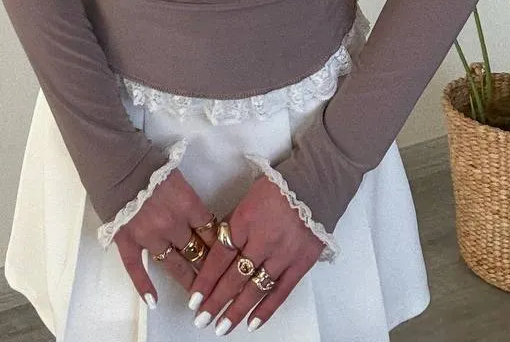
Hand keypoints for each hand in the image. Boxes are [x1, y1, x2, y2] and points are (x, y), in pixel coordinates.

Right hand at [112, 167, 218, 305]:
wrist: (117, 158)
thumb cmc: (149, 161)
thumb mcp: (179, 177)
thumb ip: (190, 200)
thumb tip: (199, 218)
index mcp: (188, 205)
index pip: (211, 232)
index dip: (220, 247)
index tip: (227, 258)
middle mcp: (172, 225)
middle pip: (196, 251)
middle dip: (208, 266)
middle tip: (217, 282)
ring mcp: (149, 236)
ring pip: (173, 264)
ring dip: (187, 279)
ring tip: (197, 296)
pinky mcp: (127, 241)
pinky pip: (137, 269)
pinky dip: (144, 286)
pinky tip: (153, 301)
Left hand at [187, 174, 325, 332]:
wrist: (315, 182)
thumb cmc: (278, 187)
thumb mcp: (247, 198)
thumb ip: (233, 225)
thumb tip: (218, 250)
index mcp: (245, 220)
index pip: (220, 257)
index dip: (206, 280)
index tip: (194, 299)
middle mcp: (262, 240)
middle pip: (234, 277)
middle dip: (216, 301)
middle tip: (202, 319)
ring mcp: (282, 254)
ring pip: (255, 288)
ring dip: (237, 311)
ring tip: (222, 327)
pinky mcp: (301, 263)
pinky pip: (281, 291)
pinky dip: (266, 310)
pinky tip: (252, 323)